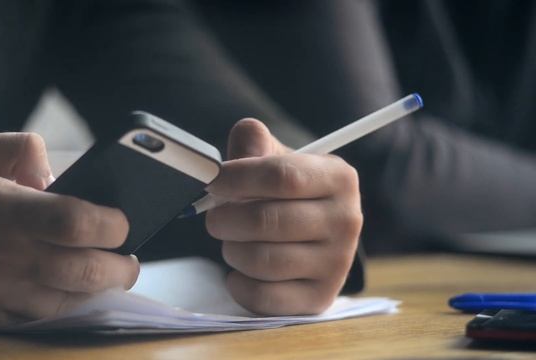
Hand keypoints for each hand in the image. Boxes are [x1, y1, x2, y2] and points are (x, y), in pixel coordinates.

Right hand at [0, 133, 137, 330]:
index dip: (111, 224)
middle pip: (85, 271)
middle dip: (121, 268)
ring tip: (109, 274)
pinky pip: (43, 319)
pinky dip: (67, 306)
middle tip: (129, 259)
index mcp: (0, 211)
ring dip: (99, 290)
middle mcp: (2, 258)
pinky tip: (74, 291)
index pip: (75, 222)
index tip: (122, 222)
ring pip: (70, 302)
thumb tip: (57, 173)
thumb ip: (20, 149)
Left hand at [206, 119, 361, 314]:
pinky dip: (239, 284)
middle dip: (225, 219)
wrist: (314, 235)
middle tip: (214, 217)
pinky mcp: (320, 298)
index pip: (280, 176)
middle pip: (267, 220)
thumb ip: (255, 143)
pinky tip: (239, 271)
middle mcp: (347, 221)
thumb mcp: (275, 159)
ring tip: (231, 241)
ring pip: (262, 260)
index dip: (236, 178)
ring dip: (231, 250)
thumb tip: (246, 135)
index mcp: (339, 178)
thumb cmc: (288, 192)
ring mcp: (336, 264)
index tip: (212, 182)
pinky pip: (264, 297)